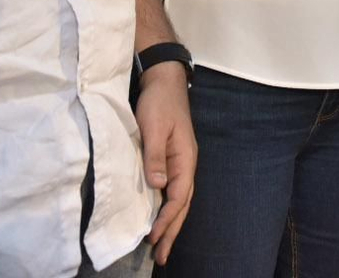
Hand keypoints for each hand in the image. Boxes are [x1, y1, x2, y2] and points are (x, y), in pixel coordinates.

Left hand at [135, 63, 195, 264]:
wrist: (164, 81)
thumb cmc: (159, 103)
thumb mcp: (154, 128)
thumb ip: (155, 156)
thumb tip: (156, 186)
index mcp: (185, 159)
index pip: (178, 197)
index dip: (166, 219)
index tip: (153, 237)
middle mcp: (185, 165)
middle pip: (181, 205)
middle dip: (171, 231)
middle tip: (161, 256)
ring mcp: (179, 163)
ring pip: (177, 200)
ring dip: (169, 223)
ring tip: (160, 246)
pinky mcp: (170, 159)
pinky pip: (170, 191)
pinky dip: (166, 208)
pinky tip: (158, 217)